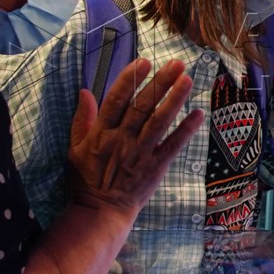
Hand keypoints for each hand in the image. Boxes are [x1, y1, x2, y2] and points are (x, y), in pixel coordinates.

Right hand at [66, 57, 203, 217]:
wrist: (100, 212)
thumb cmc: (85, 179)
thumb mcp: (74, 148)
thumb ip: (82, 120)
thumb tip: (85, 91)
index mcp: (101, 133)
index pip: (117, 100)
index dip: (130, 79)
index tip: (144, 61)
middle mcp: (122, 140)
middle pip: (143, 106)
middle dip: (160, 83)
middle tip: (176, 63)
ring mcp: (140, 153)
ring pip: (159, 122)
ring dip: (175, 100)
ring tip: (188, 80)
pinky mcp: (155, 167)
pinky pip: (173, 145)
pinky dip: (186, 130)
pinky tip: (198, 113)